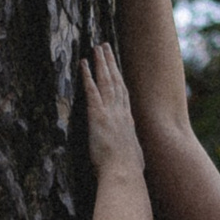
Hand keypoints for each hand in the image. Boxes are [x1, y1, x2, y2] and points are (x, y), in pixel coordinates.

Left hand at [80, 44, 145, 178]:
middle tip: (105, 47)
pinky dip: (87, 76)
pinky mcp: (97, 115)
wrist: (123, 172)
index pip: (123, 94)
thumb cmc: (128, 170)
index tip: (116, 67)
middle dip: (110, 63)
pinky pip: (91, 91)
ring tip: (97, 48)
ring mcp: (110, 111)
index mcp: (128, 121)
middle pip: (116, 81)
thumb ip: (132, 152)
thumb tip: (136, 158)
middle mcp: (121, 112)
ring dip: (101, 63)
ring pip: (106, 81)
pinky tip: (83, 64)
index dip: (119, 78)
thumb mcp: (134, 158)